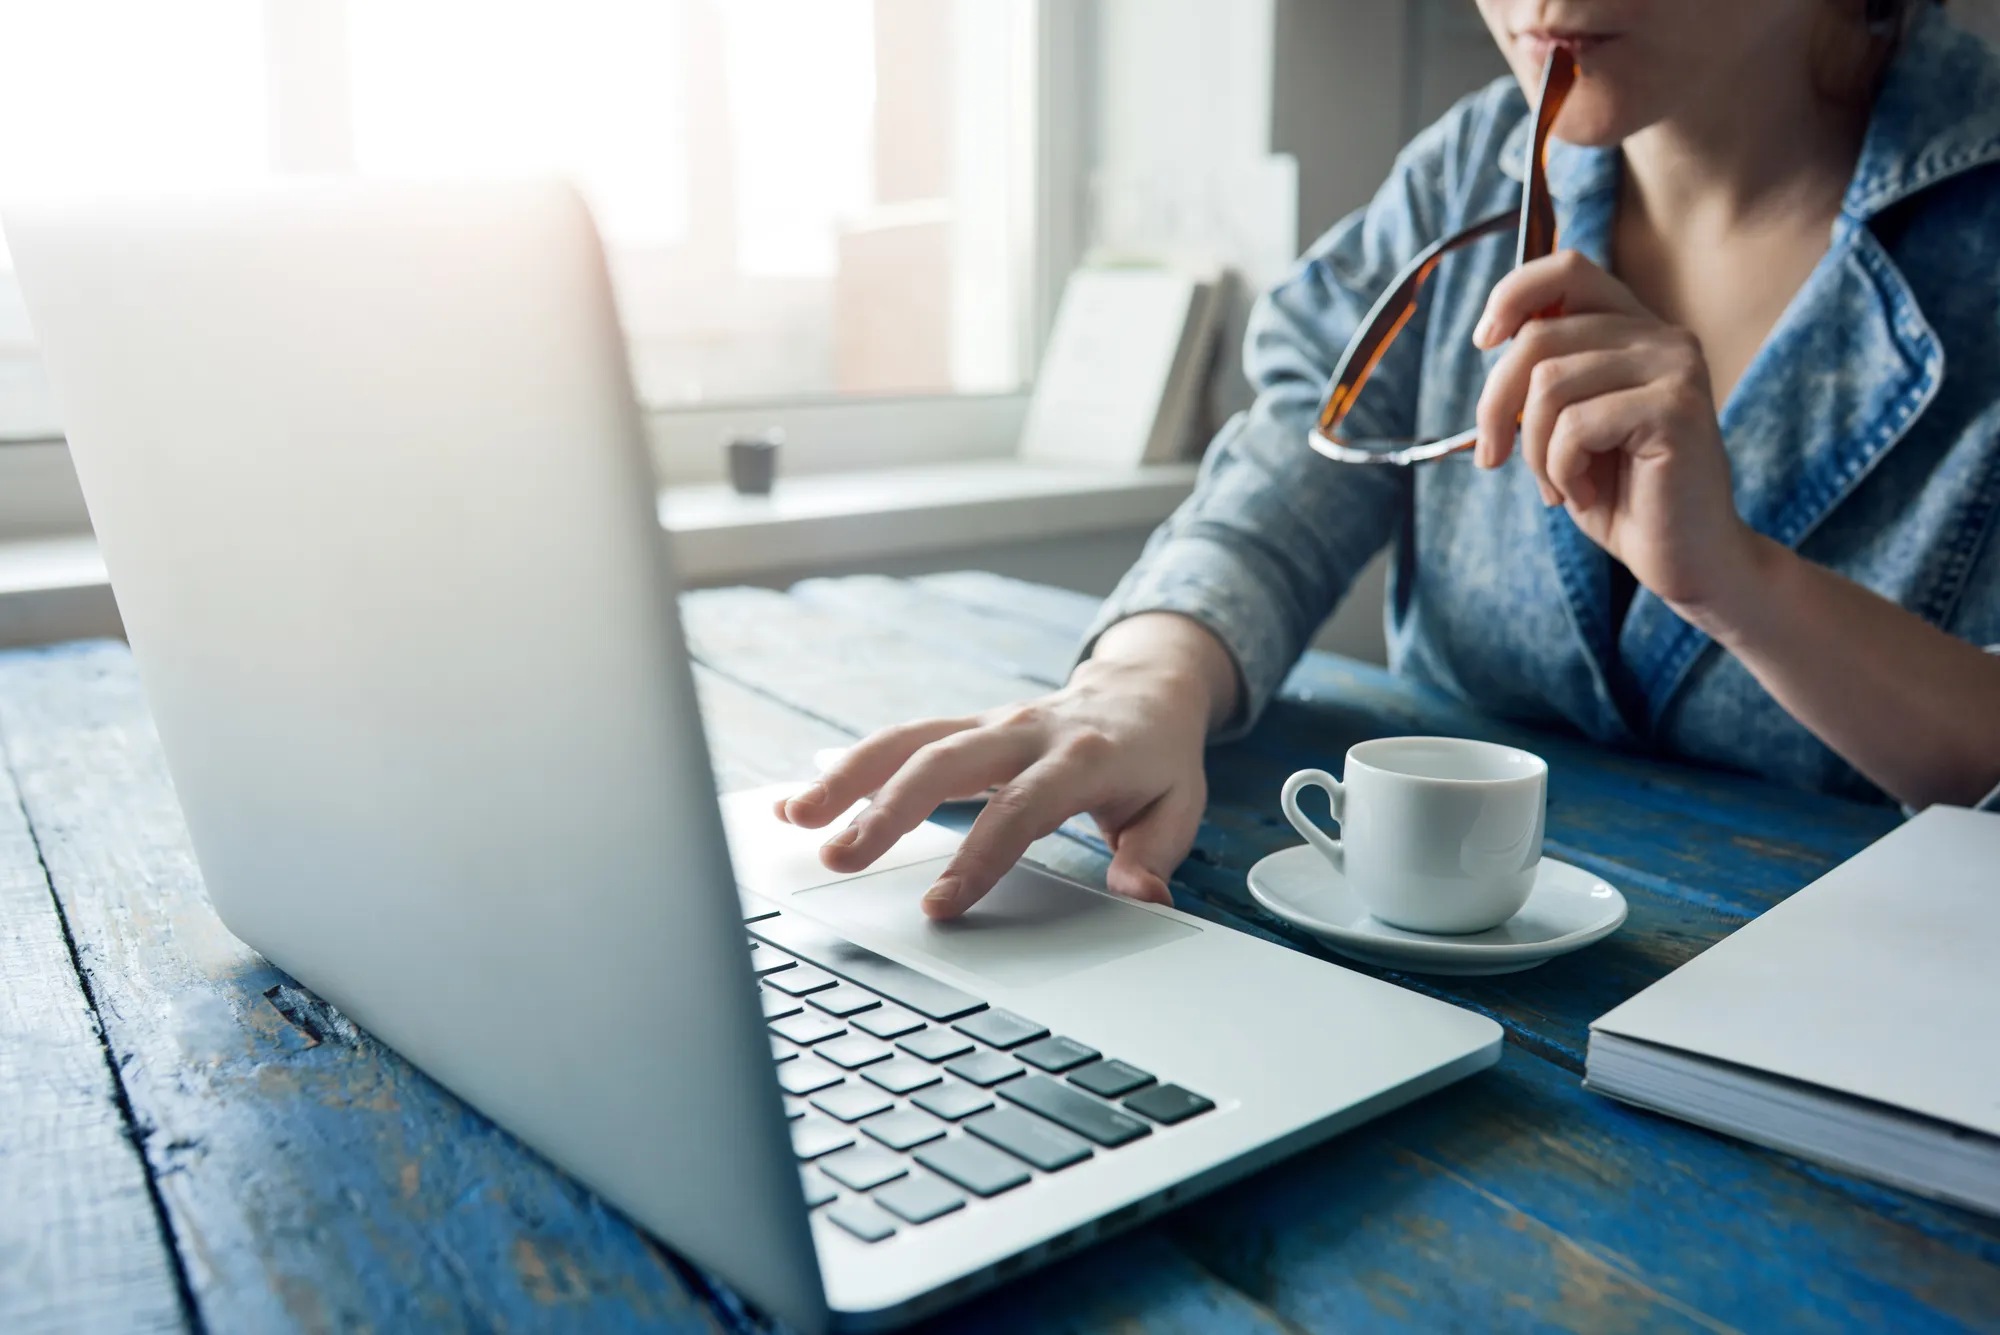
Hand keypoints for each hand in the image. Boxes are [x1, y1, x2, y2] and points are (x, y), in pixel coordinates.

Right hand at [774, 613, 1235, 919]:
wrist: (1143, 692)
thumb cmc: (1156, 760)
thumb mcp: (1177, 807)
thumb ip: (1154, 855)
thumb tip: (1140, 897)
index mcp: (1082, 757)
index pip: (1021, 808)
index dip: (979, 857)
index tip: (939, 904)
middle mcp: (1027, 731)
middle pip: (945, 761)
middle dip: (887, 809)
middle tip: (839, 858)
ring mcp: (990, 723)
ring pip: (910, 739)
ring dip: (848, 777)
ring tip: (797, 819)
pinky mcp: (965, 726)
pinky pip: (902, 739)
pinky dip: (850, 764)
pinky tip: (805, 797)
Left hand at [1470, 250, 1757, 611]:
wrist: (1687, 559)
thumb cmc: (1620, 495)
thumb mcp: (1565, 426)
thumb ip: (1542, 377)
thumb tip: (1492, 338)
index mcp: (1635, 330)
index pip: (1568, 268)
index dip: (1513, 294)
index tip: (1483, 342)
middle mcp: (1662, 336)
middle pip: (1538, 337)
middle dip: (1496, 405)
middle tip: (1494, 457)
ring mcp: (1676, 367)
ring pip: (1549, 384)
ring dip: (1533, 448)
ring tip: (1559, 482)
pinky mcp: (1677, 407)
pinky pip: (1575, 425)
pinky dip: (1559, 469)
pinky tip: (1584, 491)